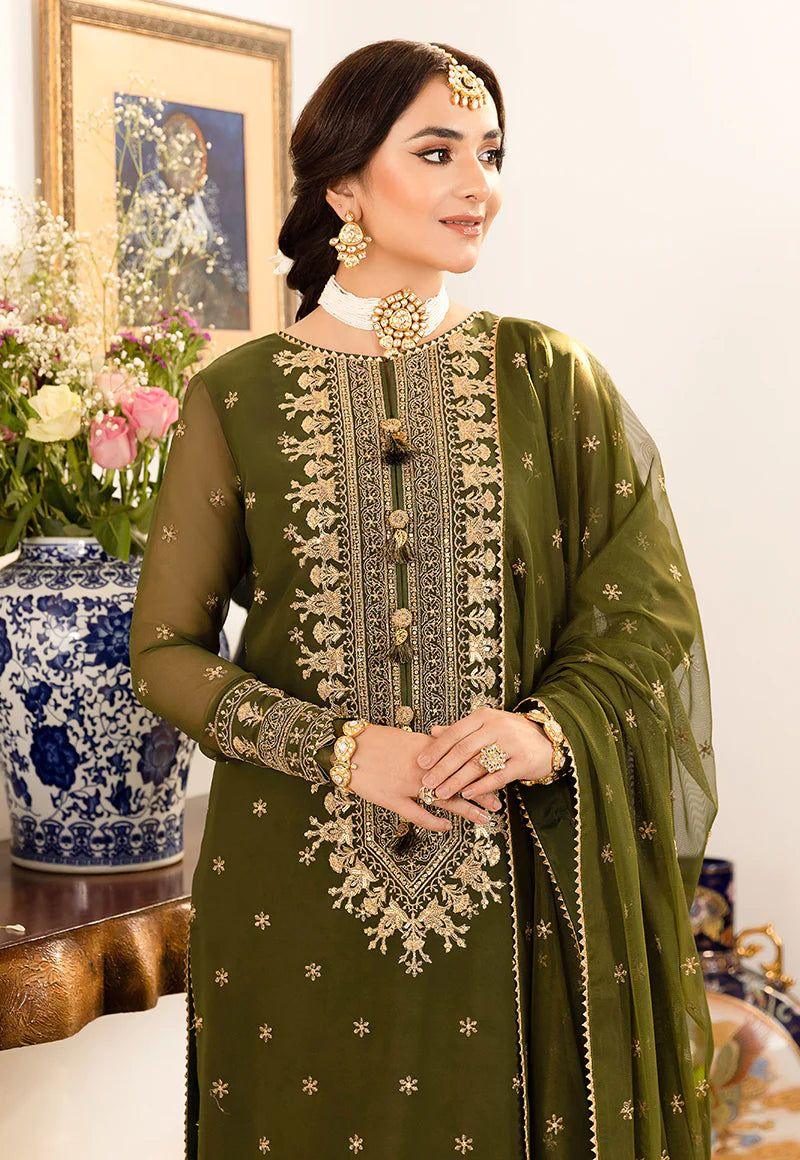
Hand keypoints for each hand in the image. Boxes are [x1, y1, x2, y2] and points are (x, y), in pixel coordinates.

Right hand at [344, 723, 504, 832]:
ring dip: (466, 809)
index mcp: (424, 748)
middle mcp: (420, 766)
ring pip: (444, 798)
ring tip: (484, 818)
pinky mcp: (392, 799)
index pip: (459, 760)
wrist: (346, 748)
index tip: (495, 775)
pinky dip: (434, 822)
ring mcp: (407, 784)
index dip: (479, 769)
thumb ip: (426, 746)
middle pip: (458, 780)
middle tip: (498, 803)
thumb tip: (444, 749)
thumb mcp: (403, 738)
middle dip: (480, 792)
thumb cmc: (373, 740)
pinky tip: (448, 827)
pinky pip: (417, 814)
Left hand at [413, 707, 552, 801]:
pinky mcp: (523, 761)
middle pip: (463, 750)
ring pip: (478, 764)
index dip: (436, 749)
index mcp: (484, 717)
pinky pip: (497, 776)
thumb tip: (432, 731)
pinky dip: (480, 786)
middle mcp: (497, 727)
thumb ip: (460, 730)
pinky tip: (466, 794)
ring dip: (456, 781)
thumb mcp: (485, 726)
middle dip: (442, 768)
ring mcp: (511, 743)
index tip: (421, 763)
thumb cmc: (510, 734)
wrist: (547, 740)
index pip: (454, 733)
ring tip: (441, 792)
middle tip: (427, 783)